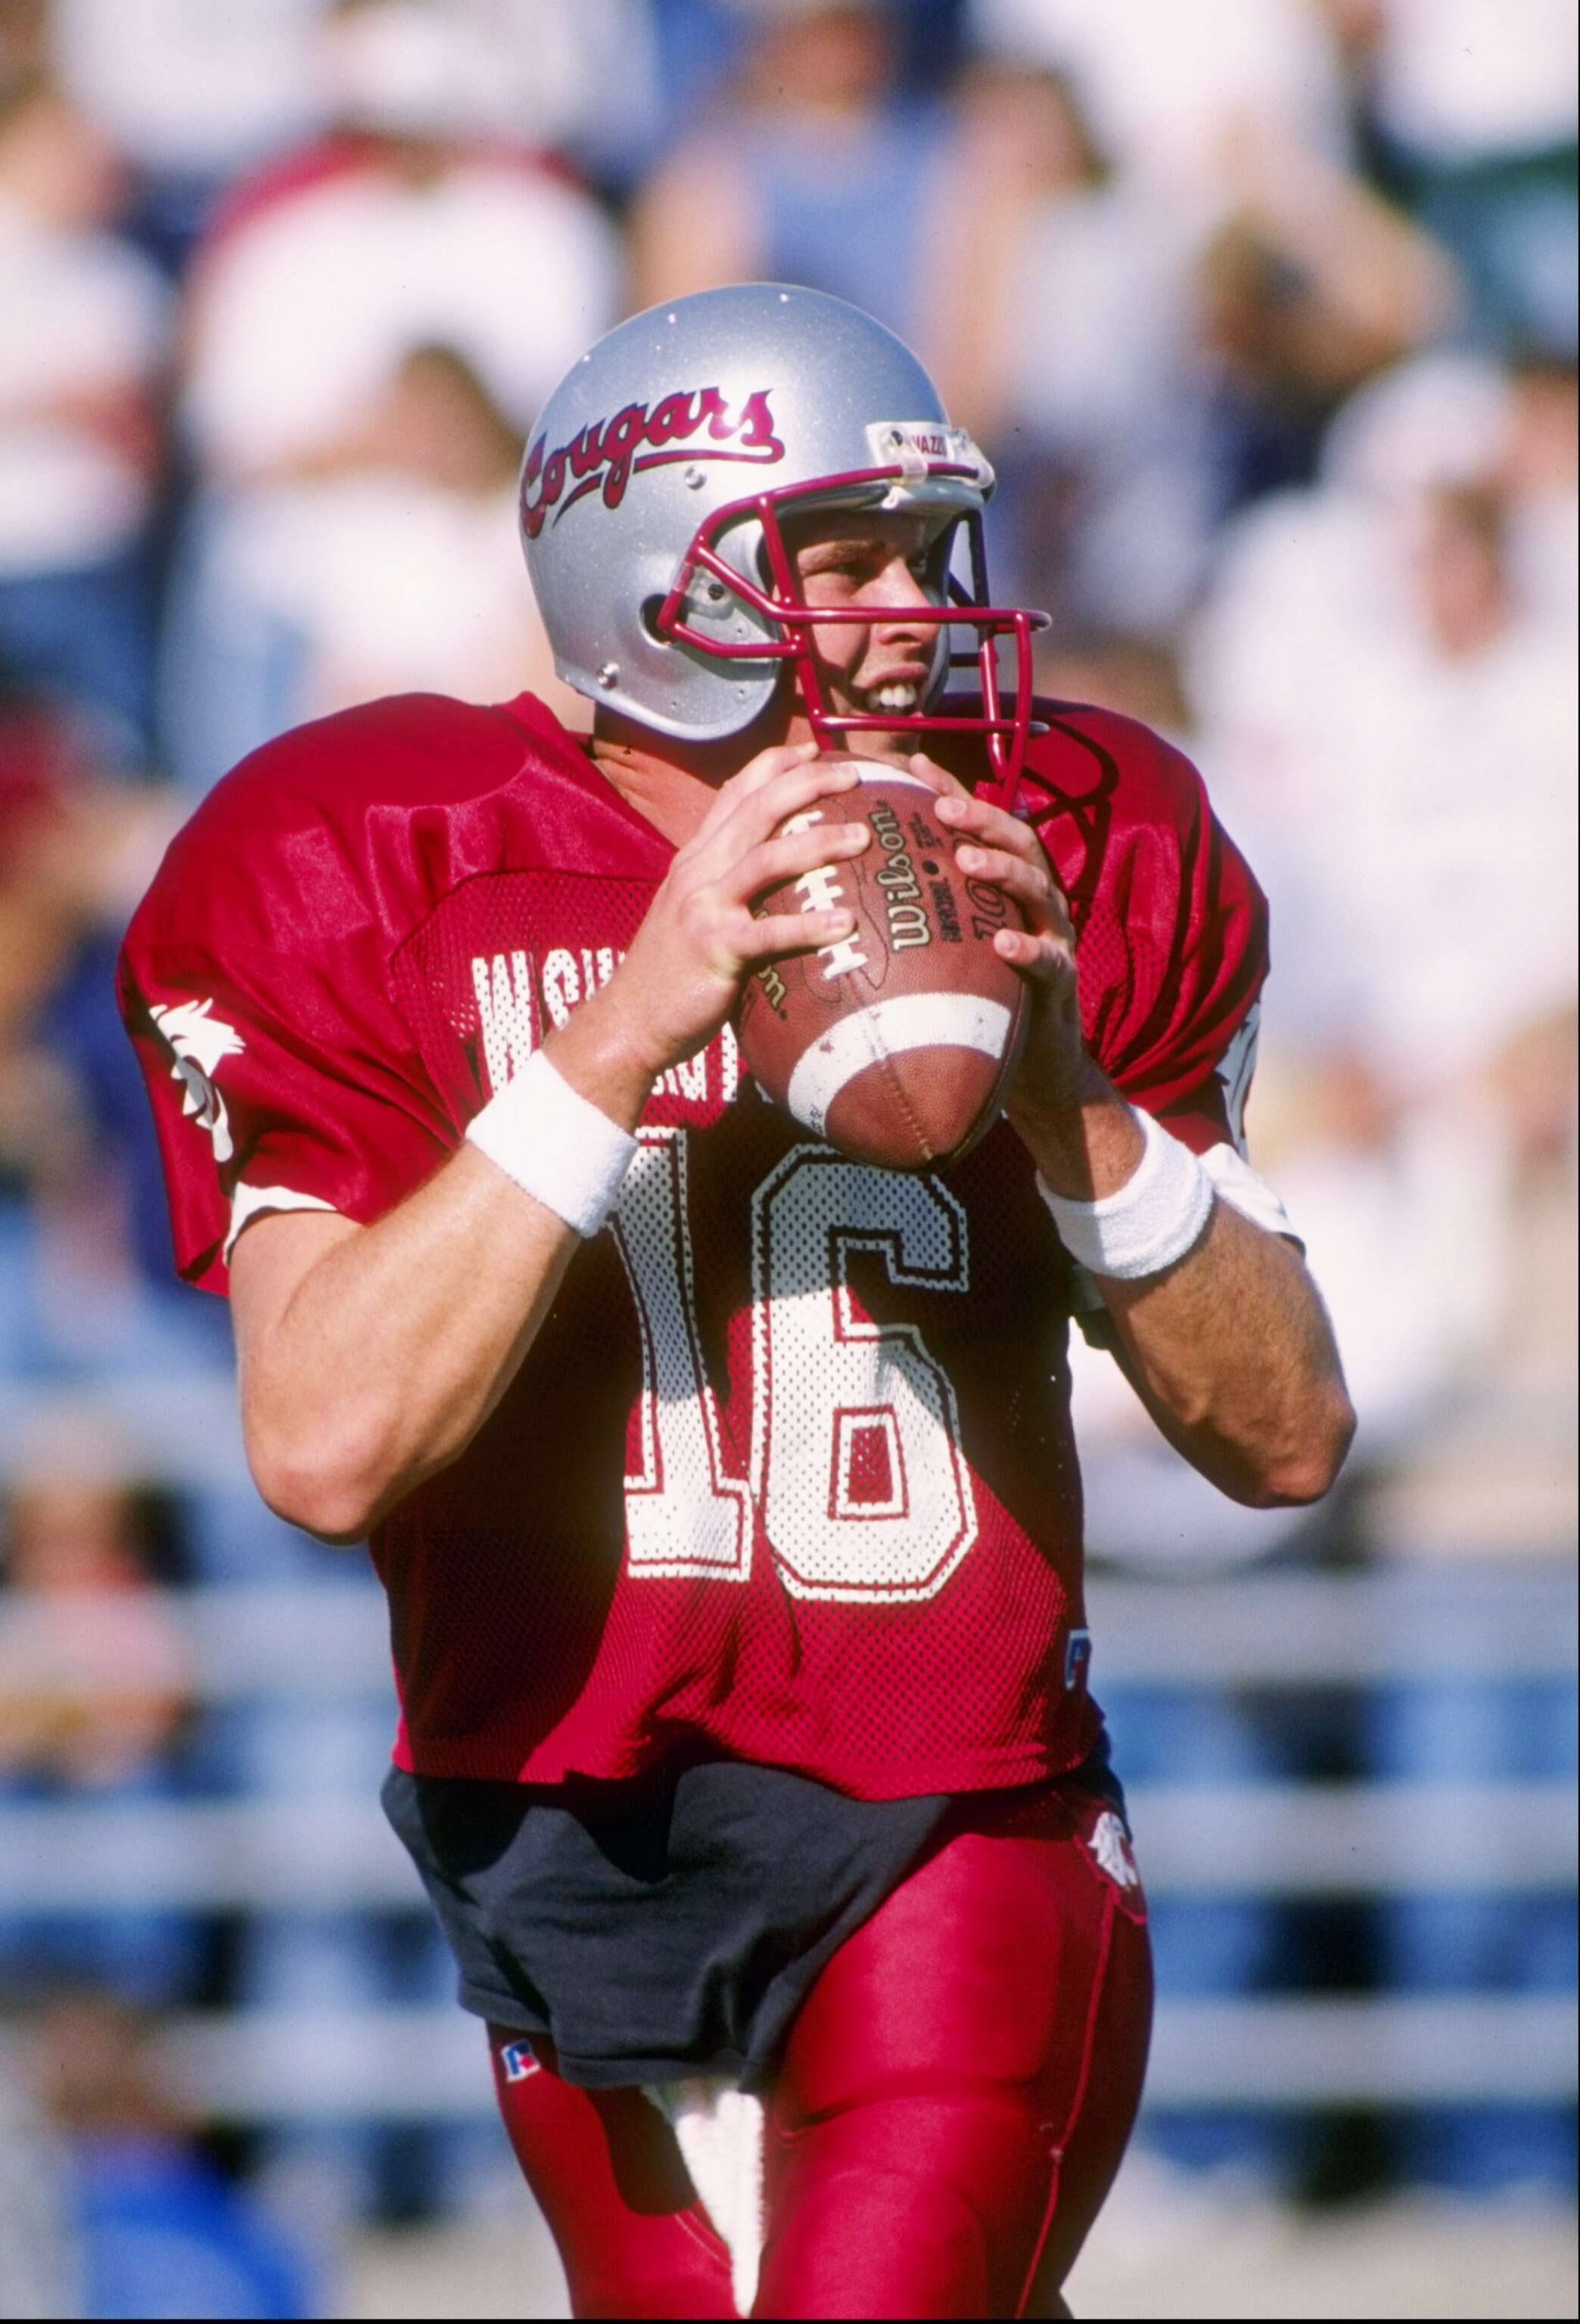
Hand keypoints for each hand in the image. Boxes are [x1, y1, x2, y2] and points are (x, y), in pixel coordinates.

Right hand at [569, 743, 870, 1090]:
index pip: (735, 793)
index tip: (816, 748)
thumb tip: (775, 872)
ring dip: (818, 842)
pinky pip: (769, 932)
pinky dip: (809, 925)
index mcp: (695, 858)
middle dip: (808, 783)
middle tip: (855, 774)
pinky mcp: (714, 948)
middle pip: (757, 809)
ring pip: (766, 858)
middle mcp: (698, 870)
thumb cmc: (672, 971)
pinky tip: (846, 922)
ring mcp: (703, 907)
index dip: (776, 764)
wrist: (630, 1020)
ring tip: (863, 837)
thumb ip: (726, 883)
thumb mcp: (692, 910)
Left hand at [911, 756, 1091, 1129]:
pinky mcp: (1062, 980)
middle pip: (1018, 840)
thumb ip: (914, 912)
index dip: (951, 791)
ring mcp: (1053, 936)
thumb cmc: (978, 996)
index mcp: (1006, 882)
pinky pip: (1049, 961)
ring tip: (968, 860)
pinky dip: (1028, 949)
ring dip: (1005, 869)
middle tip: (943, 809)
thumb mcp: (945, 946)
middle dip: (983, 818)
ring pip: (1039, 889)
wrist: (1029, 1064)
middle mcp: (1035, 899)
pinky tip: (1002, 945)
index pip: (981, 825)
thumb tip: (842, 888)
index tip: (912, 764)